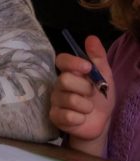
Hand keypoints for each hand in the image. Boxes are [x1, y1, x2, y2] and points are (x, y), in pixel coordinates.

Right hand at [49, 36, 114, 155]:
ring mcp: (55, 100)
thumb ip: (98, 57)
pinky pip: (66, 115)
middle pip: (64, 79)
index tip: (87, 67)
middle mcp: (59, 84)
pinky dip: (80, 118)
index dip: (72, 62)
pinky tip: (81, 118)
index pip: (61, 60)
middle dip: (84, 88)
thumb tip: (91, 37)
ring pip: (69, 99)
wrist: (101, 122)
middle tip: (92, 93)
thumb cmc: (101, 98)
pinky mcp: (55, 116)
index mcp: (70, 73)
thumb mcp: (105, 77)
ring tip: (88, 109)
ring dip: (86, 106)